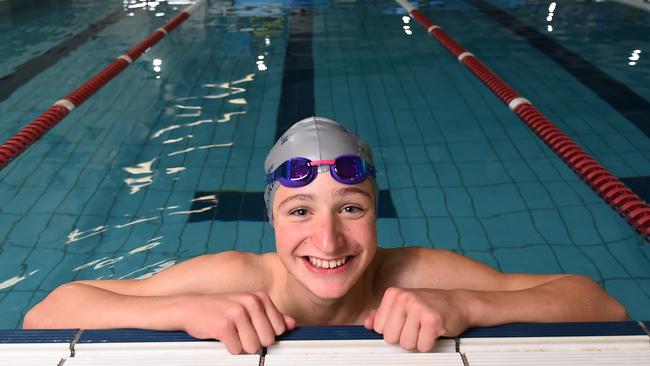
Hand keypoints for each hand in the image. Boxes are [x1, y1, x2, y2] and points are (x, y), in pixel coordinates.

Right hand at [180, 291, 295, 353]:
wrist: (188, 308)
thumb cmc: (220, 309)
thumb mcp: (247, 308)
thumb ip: (270, 315)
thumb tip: (291, 323)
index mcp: (260, 297)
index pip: (280, 328)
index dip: (266, 334)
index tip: (254, 329)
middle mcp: (251, 302)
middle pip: (268, 340)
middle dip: (255, 342)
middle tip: (241, 333)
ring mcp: (237, 313)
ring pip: (254, 347)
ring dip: (242, 346)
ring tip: (232, 334)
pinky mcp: (223, 326)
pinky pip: (237, 350)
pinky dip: (230, 348)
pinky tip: (222, 337)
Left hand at [364, 287, 469, 351]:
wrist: (459, 303)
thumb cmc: (431, 305)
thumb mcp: (404, 305)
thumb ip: (383, 314)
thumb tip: (367, 323)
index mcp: (393, 294)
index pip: (378, 328)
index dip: (392, 330)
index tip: (404, 323)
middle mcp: (404, 298)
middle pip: (390, 337)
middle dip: (403, 338)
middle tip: (415, 328)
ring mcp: (418, 307)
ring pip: (406, 344)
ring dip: (417, 342)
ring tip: (424, 329)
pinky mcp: (432, 319)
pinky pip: (422, 346)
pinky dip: (429, 344)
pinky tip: (433, 332)